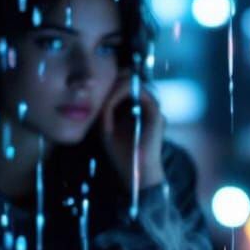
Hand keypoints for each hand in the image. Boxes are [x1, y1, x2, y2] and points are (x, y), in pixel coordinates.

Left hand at [100, 72, 165, 193]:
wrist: (136, 172)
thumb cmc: (121, 152)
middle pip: (130, 77)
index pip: (126, 82)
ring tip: (100, 96)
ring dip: (114, 87)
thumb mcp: (106, 126)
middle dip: (112, 79)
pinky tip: (108, 103)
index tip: (93, 89)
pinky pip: (138, 92)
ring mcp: (153, 106)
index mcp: (138, 106)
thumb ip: (105, 107)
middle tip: (95, 88)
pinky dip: (120, 94)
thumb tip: (100, 90)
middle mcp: (148, 103)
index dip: (111, 80)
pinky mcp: (156, 112)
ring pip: (133, 82)